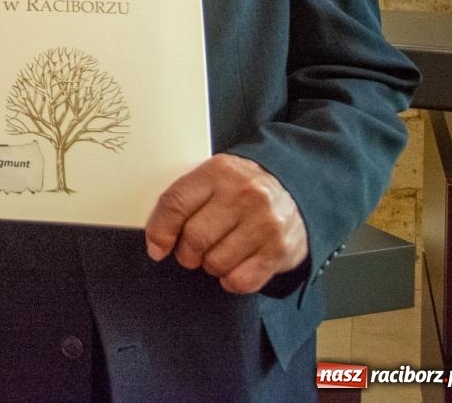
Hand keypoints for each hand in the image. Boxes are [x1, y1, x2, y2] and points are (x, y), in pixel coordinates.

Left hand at [143, 153, 306, 293]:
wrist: (295, 189)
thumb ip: (186, 197)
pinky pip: (241, 280)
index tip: (156, 247)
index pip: (176, 204)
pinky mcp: (279, 250)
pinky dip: (231, 280)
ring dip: (211, 265)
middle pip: (194, 238)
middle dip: (186, 253)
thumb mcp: (214, 177)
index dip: (159, 231)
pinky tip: (235, 266)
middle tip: (192, 252)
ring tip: (218, 253)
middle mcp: (244, 195)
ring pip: (216, 262)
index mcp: (219, 171)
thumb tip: (157, 236)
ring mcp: (265, 223)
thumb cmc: (242, 187)